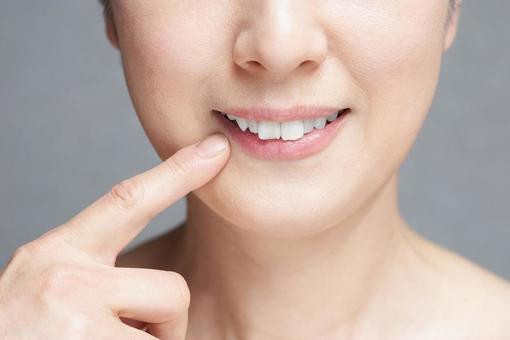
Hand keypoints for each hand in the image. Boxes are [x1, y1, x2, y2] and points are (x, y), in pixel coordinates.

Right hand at [0, 134, 229, 338]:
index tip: (216, 150)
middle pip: (173, 290)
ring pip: (168, 328)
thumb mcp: (44, 288)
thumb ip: (94, 277)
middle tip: (124, 337)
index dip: (177, 174)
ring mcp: (78, 318)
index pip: (128, 200)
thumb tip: (160, 296)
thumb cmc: (17, 331)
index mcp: (58, 253)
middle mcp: (67, 278)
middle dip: (165, 322)